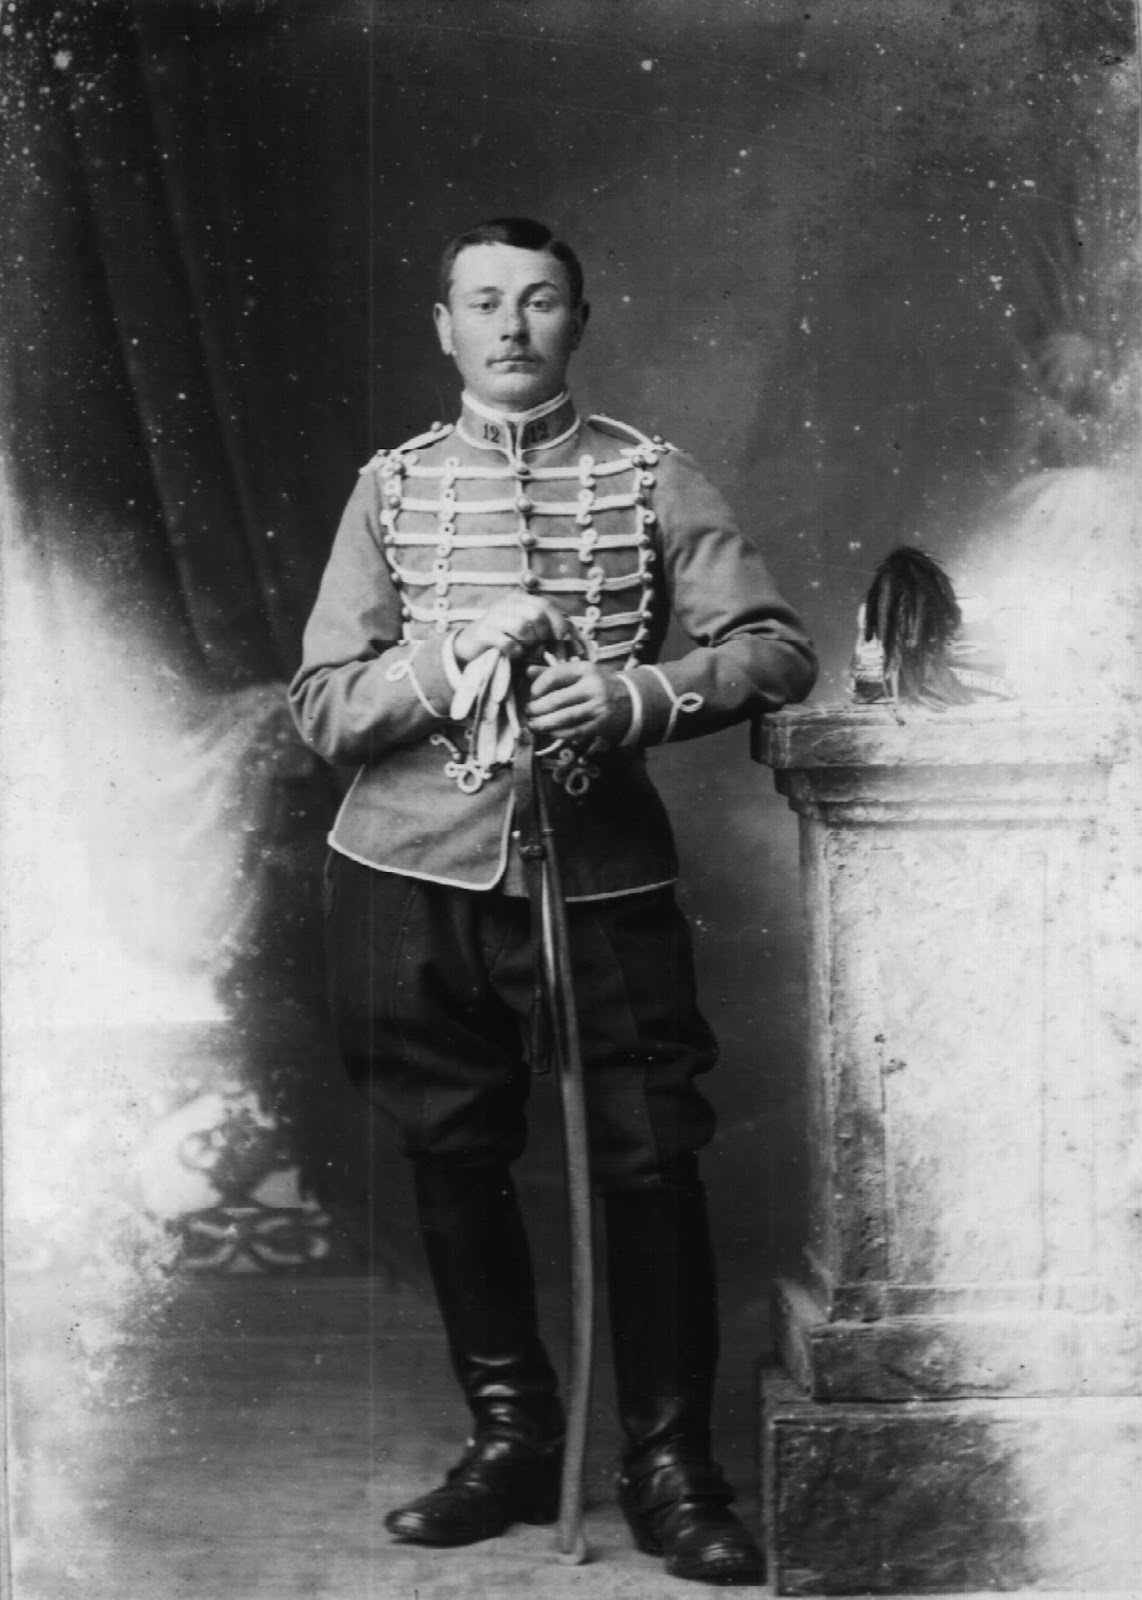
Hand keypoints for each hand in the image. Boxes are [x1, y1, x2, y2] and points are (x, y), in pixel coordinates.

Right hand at [453, 594, 575, 665]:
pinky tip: (515, 655)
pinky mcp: (483, 632)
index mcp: (520, 600)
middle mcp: (506, 604)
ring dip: (530, 646)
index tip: (565, 642)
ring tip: (528, 653)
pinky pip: (508, 642)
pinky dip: (516, 652)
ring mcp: (493, 616)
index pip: (546, 605)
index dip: (559, 624)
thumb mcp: (529, 633)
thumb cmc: (507, 641)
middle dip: (546, 638)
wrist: (471, 648)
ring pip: (523, 628)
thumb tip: (576, 644)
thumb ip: (549, 633)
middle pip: (536, 616)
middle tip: (546, 653)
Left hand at [526, 659, 631, 743]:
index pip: (554, 675)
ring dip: (545, 723)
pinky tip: (549, 732)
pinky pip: (575, 731)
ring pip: (565, 717)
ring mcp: (598, 706)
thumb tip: (527, 671)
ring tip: (533, 724)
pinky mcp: (600, 724)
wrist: (626, 698)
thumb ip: (553, 672)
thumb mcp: (577, 673)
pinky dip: (559, 733)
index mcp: (585, 669)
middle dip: (537, 708)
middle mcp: (593, 686)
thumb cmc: (594, 684)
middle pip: (558, 699)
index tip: (532, 694)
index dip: (538, 686)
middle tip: (528, 712)